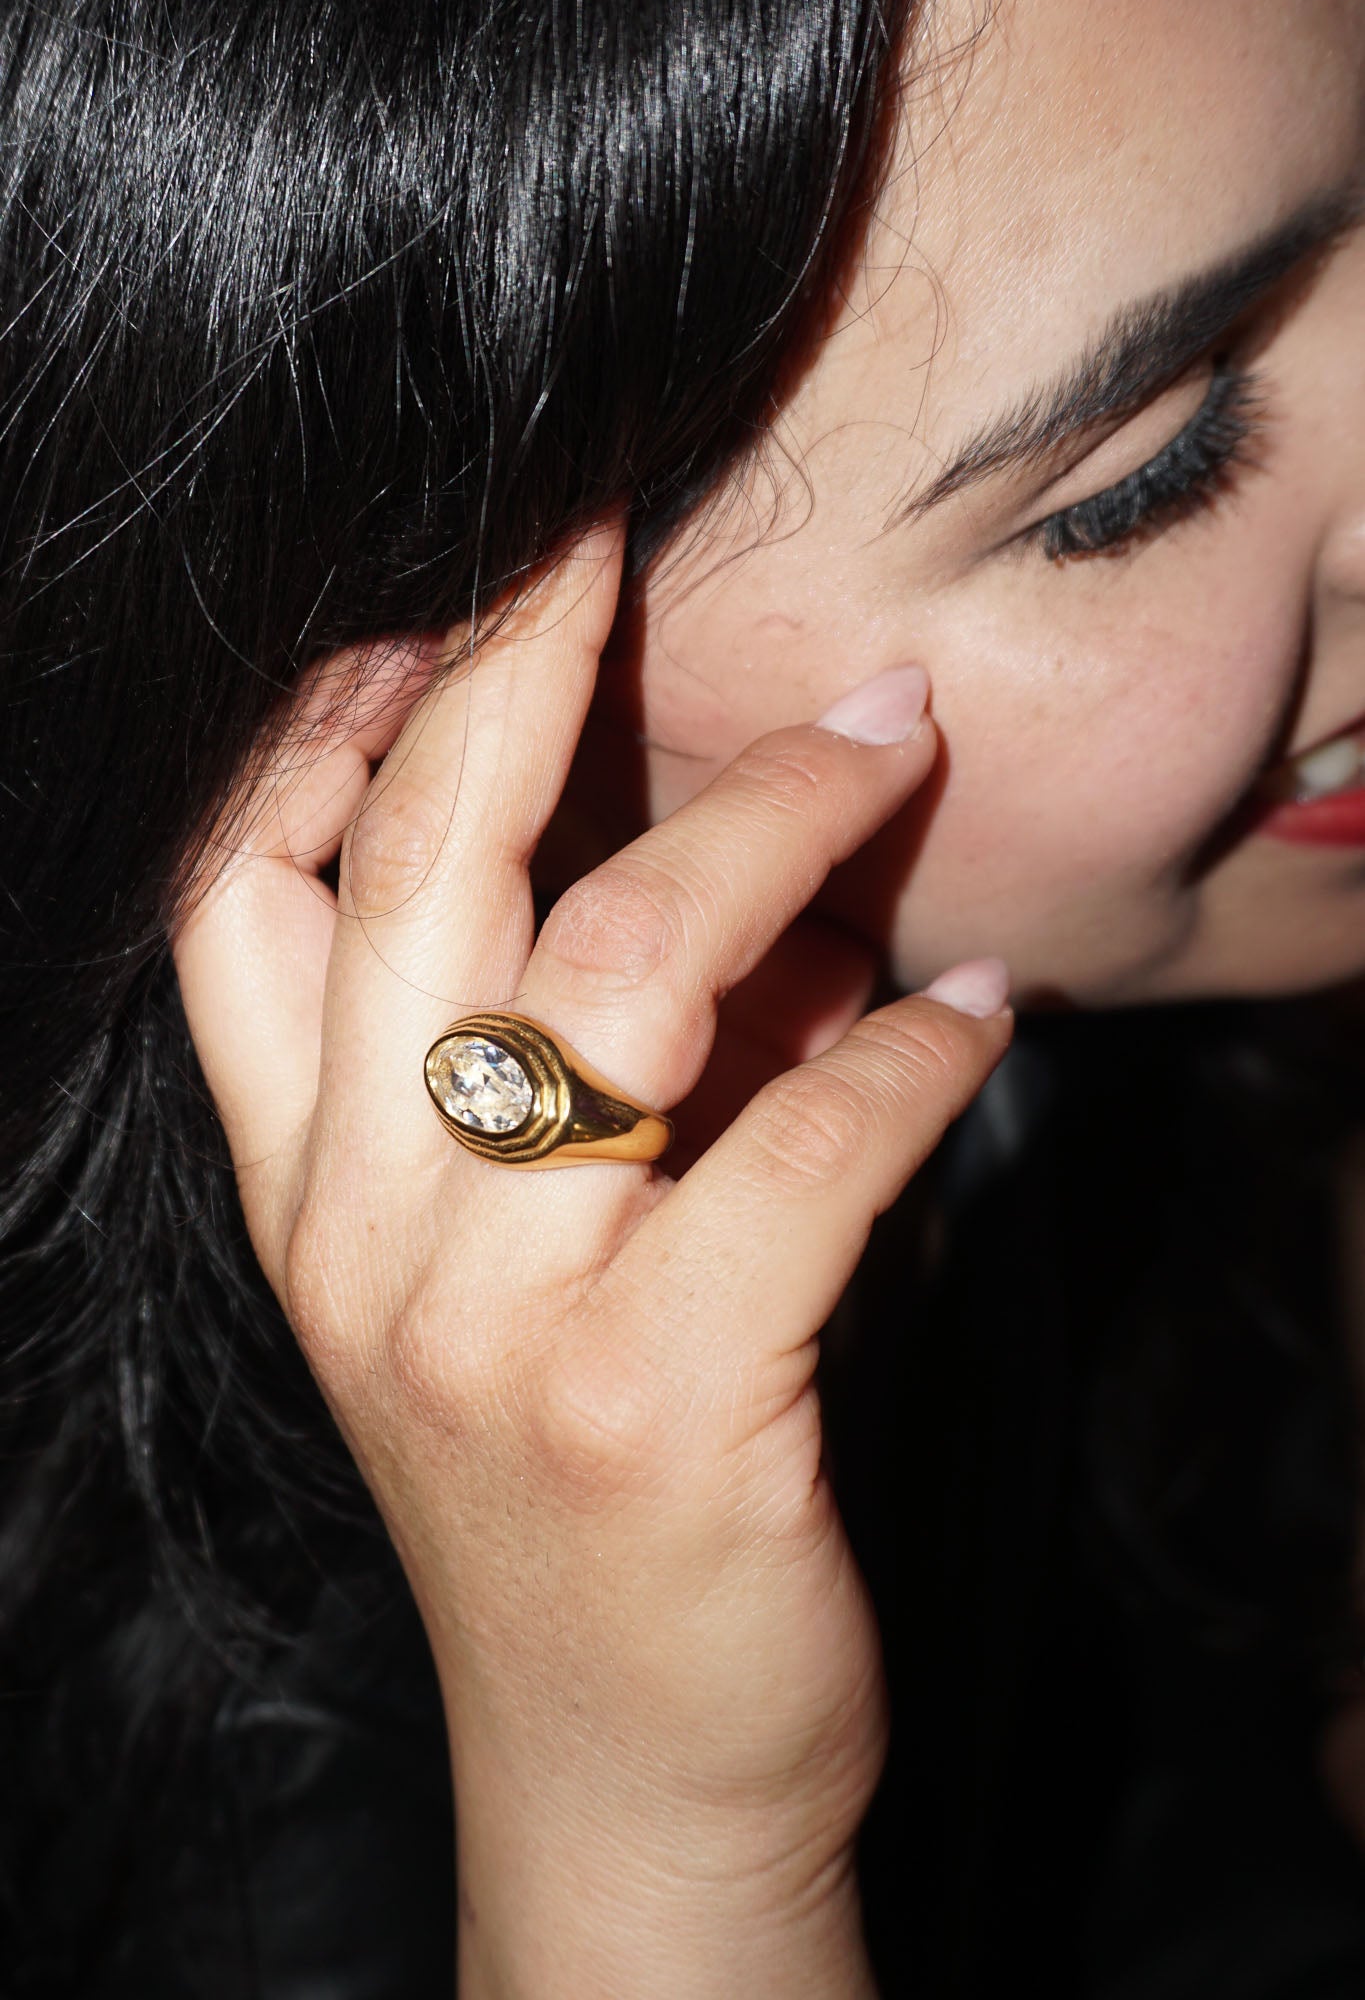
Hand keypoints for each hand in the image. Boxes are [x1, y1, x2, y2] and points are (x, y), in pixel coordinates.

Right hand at [173, 521, 1011, 1996]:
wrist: (618, 1780)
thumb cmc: (564, 1499)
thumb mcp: (502, 1285)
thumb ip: (567, 1088)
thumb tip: (752, 906)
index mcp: (307, 1199)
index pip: (240, 905)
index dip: (321, 729)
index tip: (439, 599)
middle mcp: (369, 1237)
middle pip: (424, 871)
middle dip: (516, 668)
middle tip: (611, 534)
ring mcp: (498, 1321)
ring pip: (625, 969)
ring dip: (781, 821)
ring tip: (897, 737)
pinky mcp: (659, 1398)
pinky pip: (803, 1148)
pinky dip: (914, 1054)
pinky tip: (982, 1009)